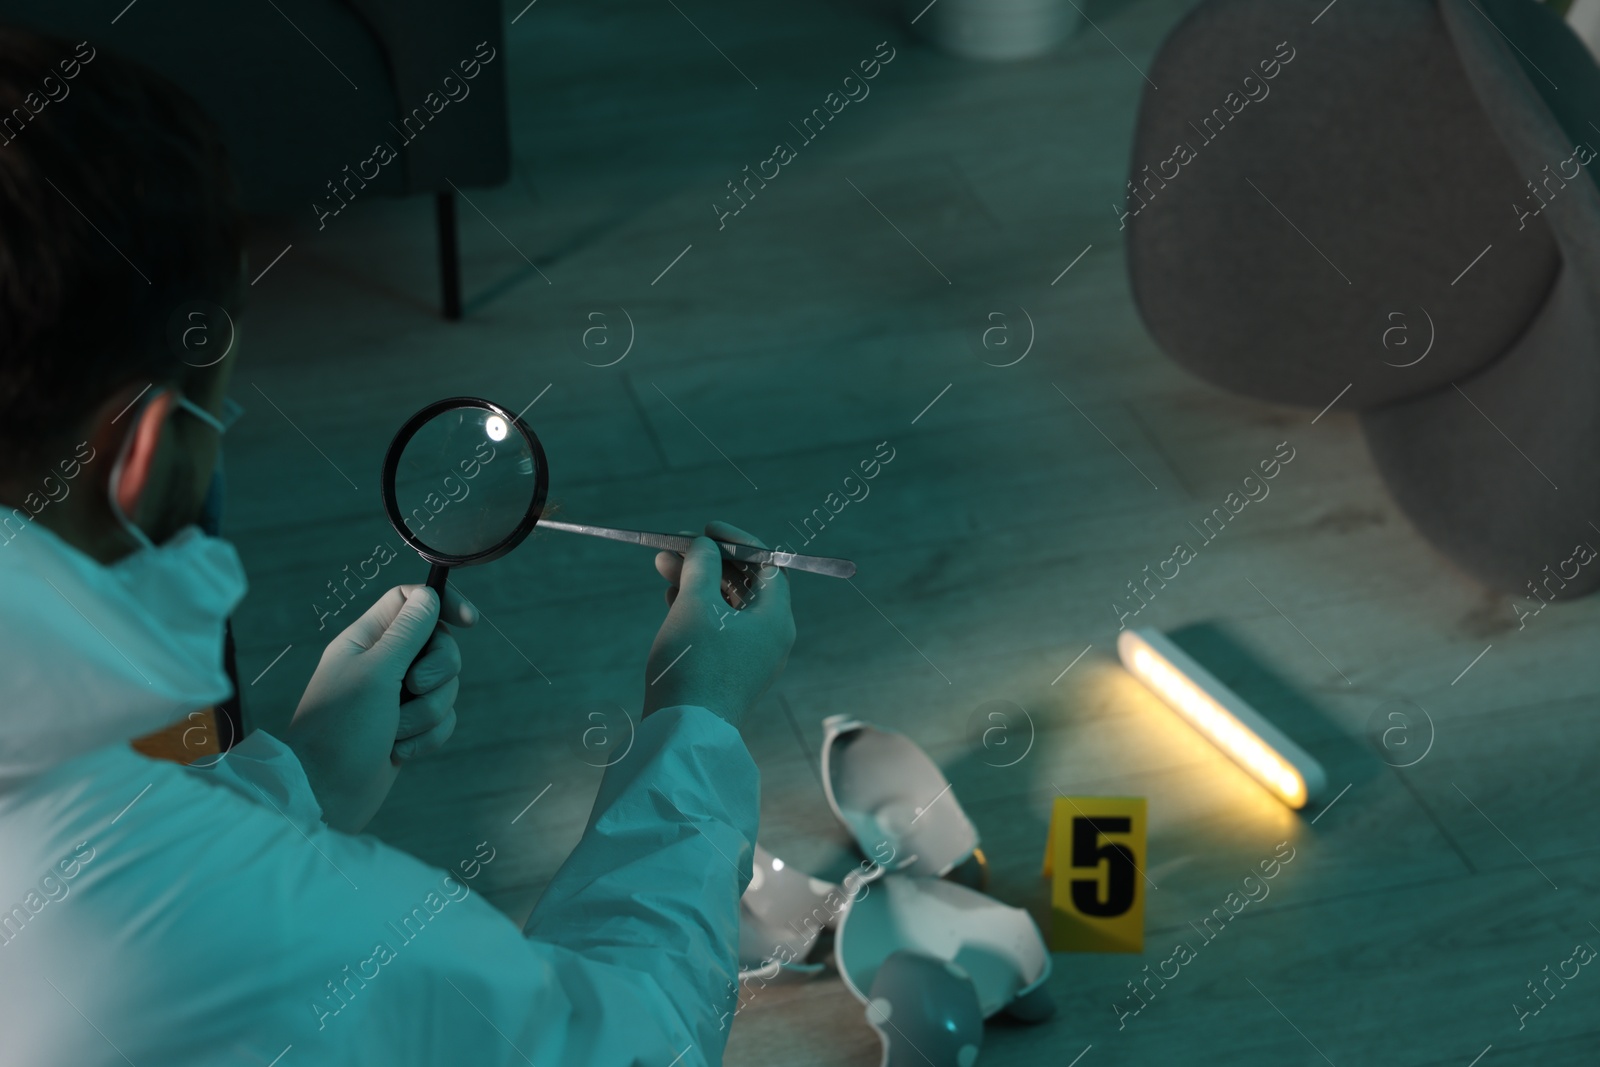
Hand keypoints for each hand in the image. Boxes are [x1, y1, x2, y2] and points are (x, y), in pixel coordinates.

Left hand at [284, 583, 476, 832]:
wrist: (324, 795)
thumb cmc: (340, 730)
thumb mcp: (376, 673)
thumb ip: (407, 632)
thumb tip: (429, 596)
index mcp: (367, 640)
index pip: (411, 601)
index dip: (442, 604)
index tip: (468, 621)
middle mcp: (383, 664)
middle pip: (439, 645)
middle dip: (438, 671)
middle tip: (413, 688)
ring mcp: (396, 699)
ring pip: (444, 687)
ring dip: (427, 713)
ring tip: (395, 732)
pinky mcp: (408, 729)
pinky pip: (442, 720)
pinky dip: (428, 737)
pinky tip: (399, 752)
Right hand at [643, 521, 795, 727]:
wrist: (683, 733)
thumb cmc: (694, 665)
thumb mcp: (696, 604)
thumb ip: (702, 566)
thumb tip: (704, 546)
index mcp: (776, 619)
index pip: (767, 565)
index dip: (737, 541)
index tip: (707, 529)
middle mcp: (771, 638)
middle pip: (745, 584)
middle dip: (709, 561)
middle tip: (673, 546)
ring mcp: (751, 659)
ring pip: (728, 607)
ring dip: (698, 583)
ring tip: (663, 567)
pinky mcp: (729, 674)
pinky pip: (719, 630)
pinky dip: (697, 610)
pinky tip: (670, 599)